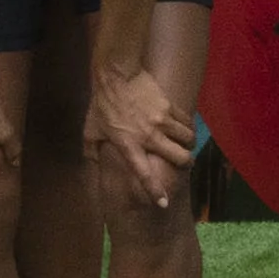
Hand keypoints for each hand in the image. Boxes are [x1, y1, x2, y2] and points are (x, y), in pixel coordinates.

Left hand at [90, 62, 189, 207]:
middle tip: (184, 163)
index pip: (144, 174)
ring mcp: (162, 121)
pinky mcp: (170, 107)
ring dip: (189, 144)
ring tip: (186, 145)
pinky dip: (188, 127)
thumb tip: (94, 164)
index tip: (163, 203)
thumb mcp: (90, 130)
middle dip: (185, 163)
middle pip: (179, 157)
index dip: (155, 190)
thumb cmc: (101, 104)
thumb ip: (92, 150)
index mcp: (129, 146)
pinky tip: (185, 127)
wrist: (116, 74)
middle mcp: (150, 137)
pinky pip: (186, 121)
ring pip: (187, 140)